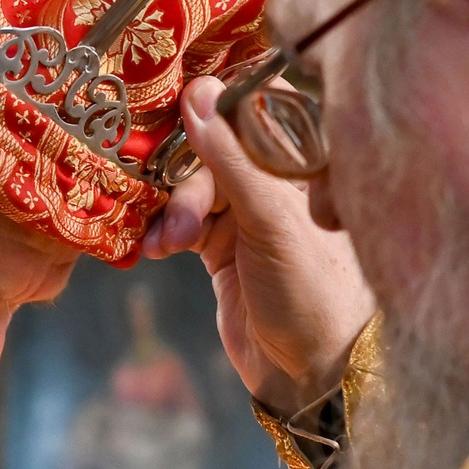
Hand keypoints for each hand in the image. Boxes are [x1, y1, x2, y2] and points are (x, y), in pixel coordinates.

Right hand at [143, 77, 375, 412]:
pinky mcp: (223, 244)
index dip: (223, 99)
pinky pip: (183, 219)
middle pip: (216, 143)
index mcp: (310, 160)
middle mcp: (280, 178)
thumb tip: (198, 93)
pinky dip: (165, 231)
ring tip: (169, 243)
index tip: (183, 104)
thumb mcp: (271, 220)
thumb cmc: (313, 292)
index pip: (264, 100)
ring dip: (174, 208)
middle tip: (180, 214)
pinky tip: (156, 249)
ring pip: (194, 182)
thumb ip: (233, 157)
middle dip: (188, 174)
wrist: (308, 374)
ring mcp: (249, 211)